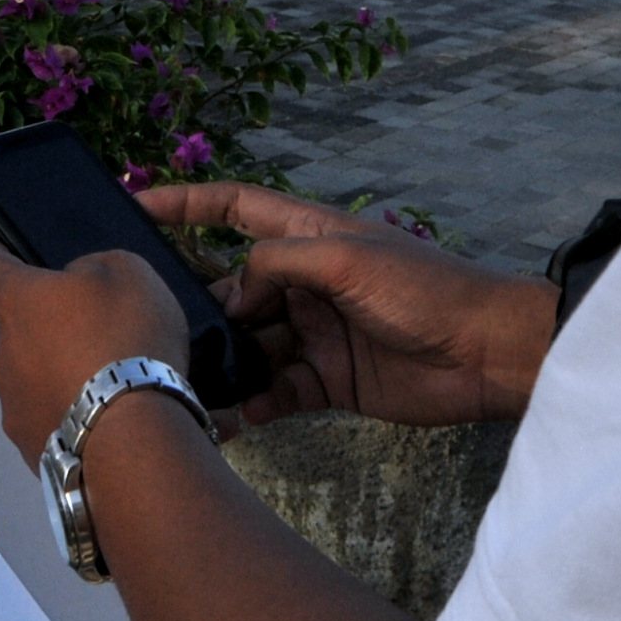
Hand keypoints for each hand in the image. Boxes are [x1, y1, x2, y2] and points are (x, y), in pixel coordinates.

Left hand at [0, 241, 190, 460]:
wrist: (135, 438)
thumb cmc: (128, 344)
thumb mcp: (128, 272)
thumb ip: (93, 267)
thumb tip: (79, 281)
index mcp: (18, 302)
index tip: (16, 261)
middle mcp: (3, 355)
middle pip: (20, 332)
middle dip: (53, 331)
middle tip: (102, 336)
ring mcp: (13, 407)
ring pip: (34, 380)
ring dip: (63, 378)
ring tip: (113, 386)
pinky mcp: (31, 448)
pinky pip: (50, 421)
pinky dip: (74, 417)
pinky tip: (110, 420)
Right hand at [134, 182, 556, 431]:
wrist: (488, 354)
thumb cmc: (427, 289)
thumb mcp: (345, 259)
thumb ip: (278, 265)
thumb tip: (232, 295)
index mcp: (308, 236)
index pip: (234, 209)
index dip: (186, 203)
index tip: (133, 205)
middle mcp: (304, 282)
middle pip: (232, 290)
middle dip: (198, 310)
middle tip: (159, 335)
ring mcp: (314, 333)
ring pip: (248, 347)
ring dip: (223, 366)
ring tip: (189, 387)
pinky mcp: (328, 381)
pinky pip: (275, 391)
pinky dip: (254, 403)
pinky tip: (236, 417)